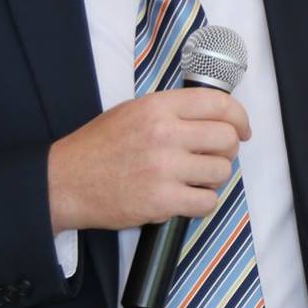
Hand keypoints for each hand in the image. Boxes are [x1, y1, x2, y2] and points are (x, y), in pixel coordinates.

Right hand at [46, 88, 250, 232]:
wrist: (66, 182)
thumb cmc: (99, 147)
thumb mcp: (133, 111)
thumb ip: (173, 110)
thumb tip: (215, 116)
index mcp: (158, 107)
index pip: (219, 104)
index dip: (239, 118)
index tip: (241, 130)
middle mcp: (164, 134)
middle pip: (226, 139)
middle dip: (226, 151)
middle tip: (212, 157)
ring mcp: (164, 168)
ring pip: (221, 172)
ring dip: (212, 178)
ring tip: (190, 178)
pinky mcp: (162, 200)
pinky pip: (207, 202)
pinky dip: (201, 203)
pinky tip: (183, 197)